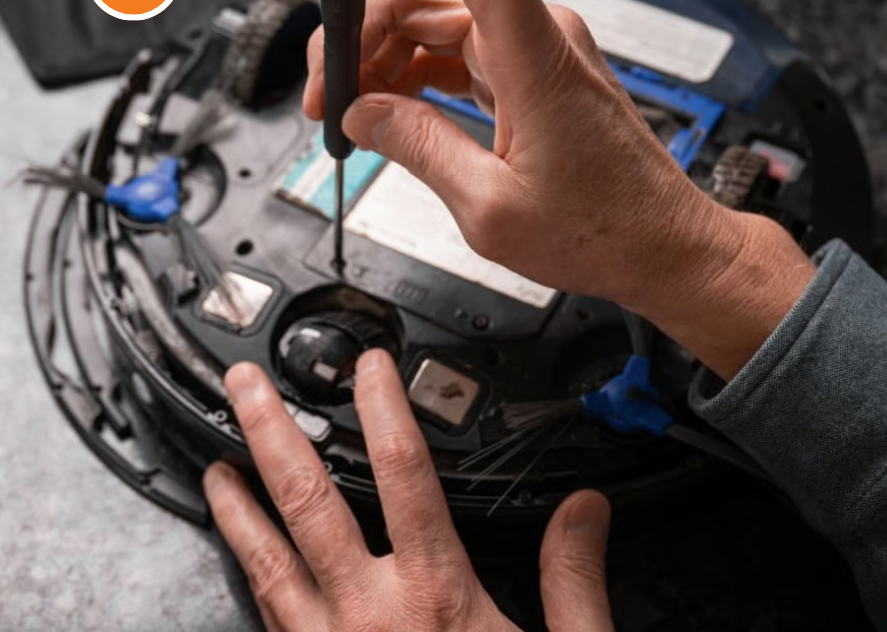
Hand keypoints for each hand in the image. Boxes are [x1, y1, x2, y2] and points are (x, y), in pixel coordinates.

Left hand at [204, 353, 614, 631]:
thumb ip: (573, 578)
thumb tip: (585, 510)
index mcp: (434, 595)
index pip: (404, 473)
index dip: (384, 407)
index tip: (370, 366)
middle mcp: (368, 614)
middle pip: (309, 500)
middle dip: (273, 432)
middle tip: (247, 383)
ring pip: (267, 559)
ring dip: (239, 502)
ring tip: (215, 461)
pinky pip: (267, 615)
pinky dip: (248, 573)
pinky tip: (241, 554)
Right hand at [305, 0, 814, 378]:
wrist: (661, 246)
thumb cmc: (603, 230)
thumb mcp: (490, 208)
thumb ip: (417, 148)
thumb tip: (362, 112)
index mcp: (533, 57)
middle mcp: (536, 37)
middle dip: (358, 29)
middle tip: (326, 92)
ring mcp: (532, 51)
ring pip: (430, 19)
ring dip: (378, 56)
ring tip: (351, 111)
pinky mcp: (528, 73)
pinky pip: (453, 51)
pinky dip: (411, 74)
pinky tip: (389, 110)